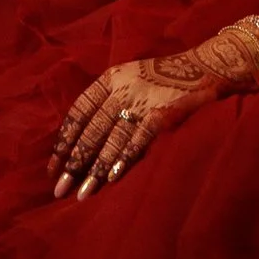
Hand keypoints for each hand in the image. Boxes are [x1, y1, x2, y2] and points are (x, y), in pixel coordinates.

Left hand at [49, 38, 242, 197]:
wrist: (205, 65)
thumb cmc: (163, 77)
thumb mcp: (129, 77)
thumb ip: (107, 99)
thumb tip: (80, 138)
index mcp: (109, 78)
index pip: (78, 112)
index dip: (64, 140)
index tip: (53, 166)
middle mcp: (122, 88)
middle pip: (91, 130)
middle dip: (74, 162)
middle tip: (60, 189)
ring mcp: (141, 100)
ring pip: (110, 139)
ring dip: (94, 169)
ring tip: (83, 193)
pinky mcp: (162, 112)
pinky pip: (137, 139)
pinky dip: (123, 159)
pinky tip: (111, 179)